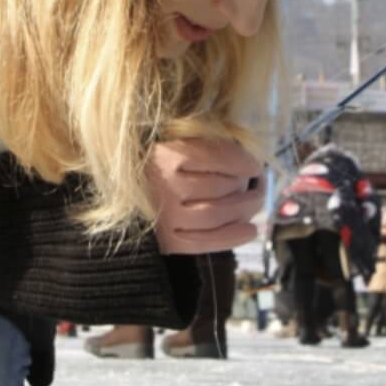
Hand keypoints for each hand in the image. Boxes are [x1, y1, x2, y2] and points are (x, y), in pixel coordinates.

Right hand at [148, 138, 264, 254]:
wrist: (127, 196)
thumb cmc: (156, 166)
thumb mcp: (174, 143)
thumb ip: (204, 145)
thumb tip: (245, 153)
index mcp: (165, 156)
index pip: (213, 155)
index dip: (241, 159)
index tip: (255, 164)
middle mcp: (164, 187)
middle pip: (219, 186)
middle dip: (246, 184)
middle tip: (258, 184)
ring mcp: (166, 217)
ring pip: (216, 214)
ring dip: (244, 208)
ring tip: (256, 202)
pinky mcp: (169, 241)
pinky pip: (207, 242)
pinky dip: (233, 237)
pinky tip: (251, 230)